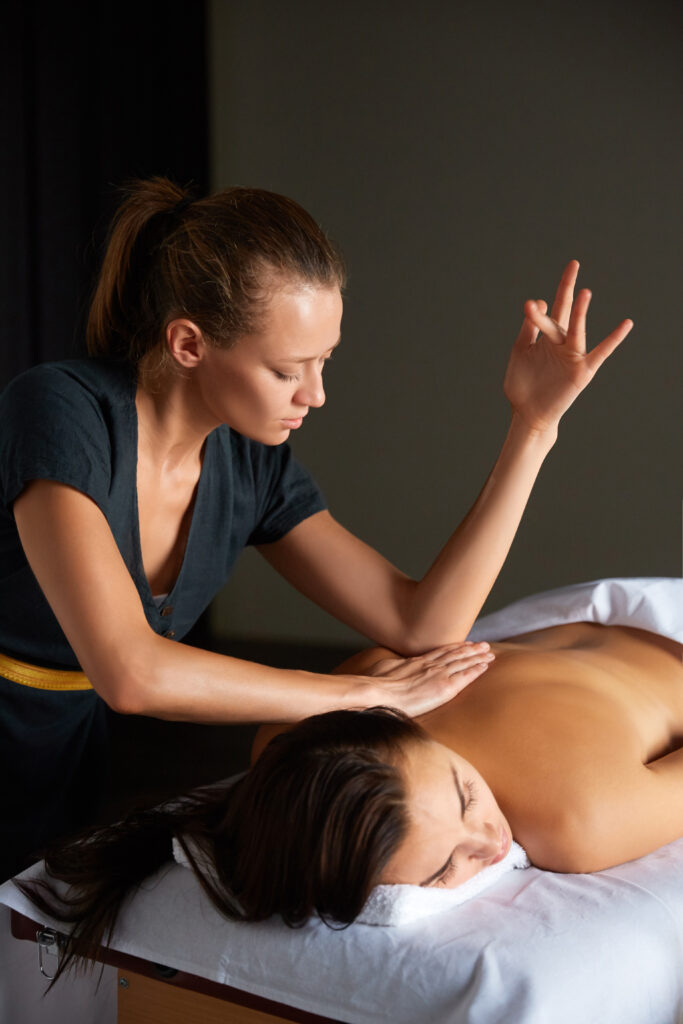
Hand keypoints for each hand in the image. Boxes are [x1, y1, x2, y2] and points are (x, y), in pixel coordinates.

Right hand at [352, 641, 494, 717]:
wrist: (378, 693)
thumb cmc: (376, 684)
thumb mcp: (384, 668)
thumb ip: (394, 667)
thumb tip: (394, 666)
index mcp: (416, 661)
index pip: (441, 652)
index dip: (454, 648)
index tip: (465, 644)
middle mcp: (430, 665)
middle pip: (455, 654)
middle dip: (471, 649)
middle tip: (484, 644)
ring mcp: (438, 674)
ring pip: (463, 662)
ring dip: (477, 656)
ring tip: (489, 652)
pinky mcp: (444, 687)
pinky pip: (465, 677)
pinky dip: (476, 670)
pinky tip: (485, 666)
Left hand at [503, 260, 633, 434]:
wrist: (527, 413)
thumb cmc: (523, 384)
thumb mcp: (520, 351)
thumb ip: (528, 329)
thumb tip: (536, 302)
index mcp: (546, 337)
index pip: (547, 312)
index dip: (537, 309)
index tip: (530, 307)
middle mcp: (561, 342)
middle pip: (565, 311)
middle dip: (567, 288)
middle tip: (573, 263)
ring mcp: (572, 355)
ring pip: (577, 329)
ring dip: (580, 311)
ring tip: (584, 292)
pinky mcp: (581, 371)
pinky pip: (601, 353)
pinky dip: (614, 339)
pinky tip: (626, 324)